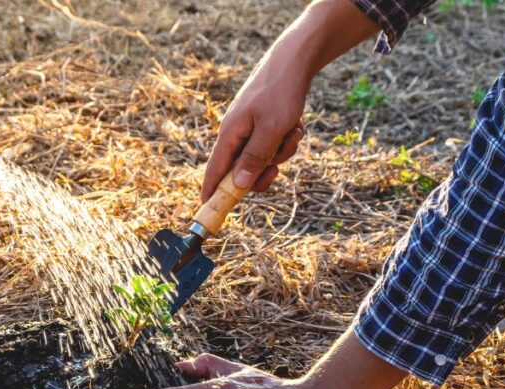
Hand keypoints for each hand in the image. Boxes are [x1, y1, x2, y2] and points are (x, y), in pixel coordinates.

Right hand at [201, 55, 307, 201]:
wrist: (295, 61)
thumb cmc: (280, 93)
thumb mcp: (271, 130)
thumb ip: (254, 159)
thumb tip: (238, 186)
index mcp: (230, 135)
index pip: (215, 171)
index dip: (212, 192)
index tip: (209, 210)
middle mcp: (236, 133)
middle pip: (242, 170)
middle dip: (263, 171)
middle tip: (277, 169)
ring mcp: (250, 127)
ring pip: (263, 157)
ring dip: (281, 151)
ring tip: (292, 132)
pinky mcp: (264, 122)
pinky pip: (274, 143)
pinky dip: (286, 138)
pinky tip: (295, 124)